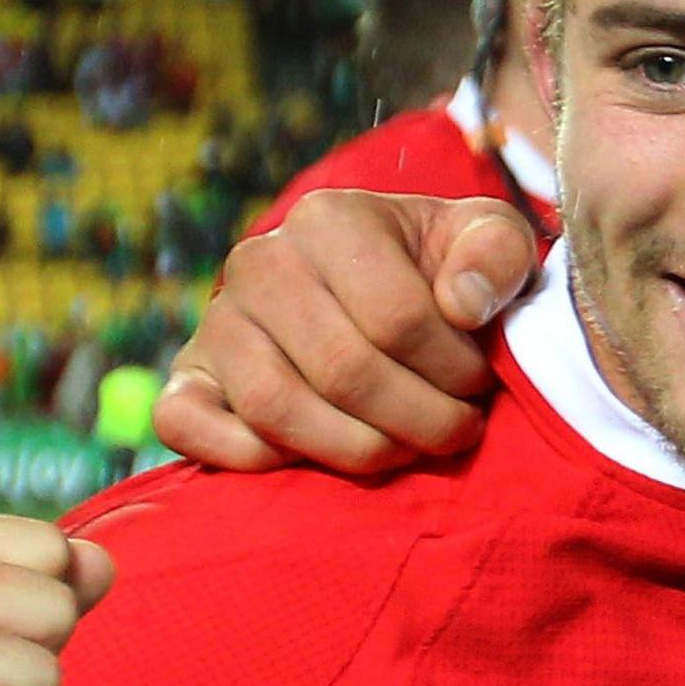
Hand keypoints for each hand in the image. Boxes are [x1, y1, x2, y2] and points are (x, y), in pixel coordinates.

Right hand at [153, 192, 535, 475]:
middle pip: (344, 370)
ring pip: (276, 407)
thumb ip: (495, 254)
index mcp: (330, 219)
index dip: (454, 370)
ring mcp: (216, 320)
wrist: (382, 296)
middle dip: (419, 419)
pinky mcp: (188, 376)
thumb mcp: (490, 242)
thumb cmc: (444, 272)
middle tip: (456, 432)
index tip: (481, 386)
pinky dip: (247, 458)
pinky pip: (189, 426)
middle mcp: (260, 262)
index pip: (398, 318)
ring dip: (356, 450)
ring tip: (405, 449)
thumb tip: (462, 303)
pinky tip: (312, 466)